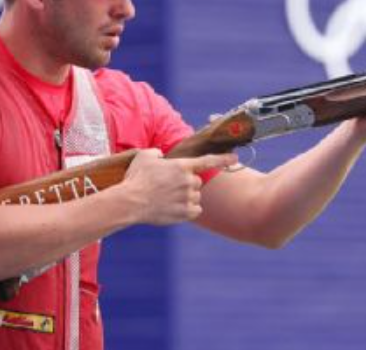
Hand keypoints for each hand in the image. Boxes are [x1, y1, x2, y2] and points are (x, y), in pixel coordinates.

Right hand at [120, 149, 237, 224]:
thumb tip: (162, 157)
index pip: (208, 161)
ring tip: (167, 199)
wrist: (130, 202)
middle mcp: (188, 181)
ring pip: (196, 197)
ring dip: (186, 197)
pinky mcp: (185, 213)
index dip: (223, 159)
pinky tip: (174, 208)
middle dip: (187, 184)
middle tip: (169, 187)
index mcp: (182, 165)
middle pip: (197, 182)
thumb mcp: (145, 156)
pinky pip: (195, 210)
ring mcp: (188, 197)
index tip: (235, 158)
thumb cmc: (136, 178)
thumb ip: (157, 153)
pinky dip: (188, 210)